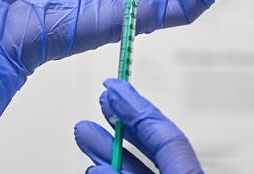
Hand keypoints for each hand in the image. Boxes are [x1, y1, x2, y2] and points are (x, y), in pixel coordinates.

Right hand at [74, 79, 203, 173]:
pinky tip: (97, 166)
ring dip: (109, 148)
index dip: (137, 108)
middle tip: (103, 100)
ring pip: (140, 165)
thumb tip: (99, 168)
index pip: (167, 136)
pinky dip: (114, 171)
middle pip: (155, 145)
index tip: (114, 87)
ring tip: (85, 132)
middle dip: (122, 122)